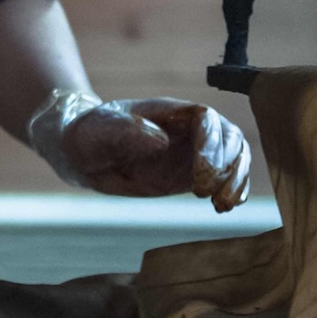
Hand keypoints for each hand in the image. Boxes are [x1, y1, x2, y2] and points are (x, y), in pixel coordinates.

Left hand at [29, 92, 251, 211]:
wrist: (81, 151)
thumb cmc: (90, 133)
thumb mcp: (100, 130)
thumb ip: (127, 131)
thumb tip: (162, 140)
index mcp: (170, 111)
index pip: (206, 119)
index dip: (210, 145)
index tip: (202, 173)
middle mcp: (188, 128)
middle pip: (228, 137)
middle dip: (227, 165)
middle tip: (208, 194)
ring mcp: (192, 149)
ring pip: (232, 156)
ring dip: (235, 179)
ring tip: (223, 205)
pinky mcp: (190, 171)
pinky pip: (221, 176)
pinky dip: (229, 188)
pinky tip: (226, 206)